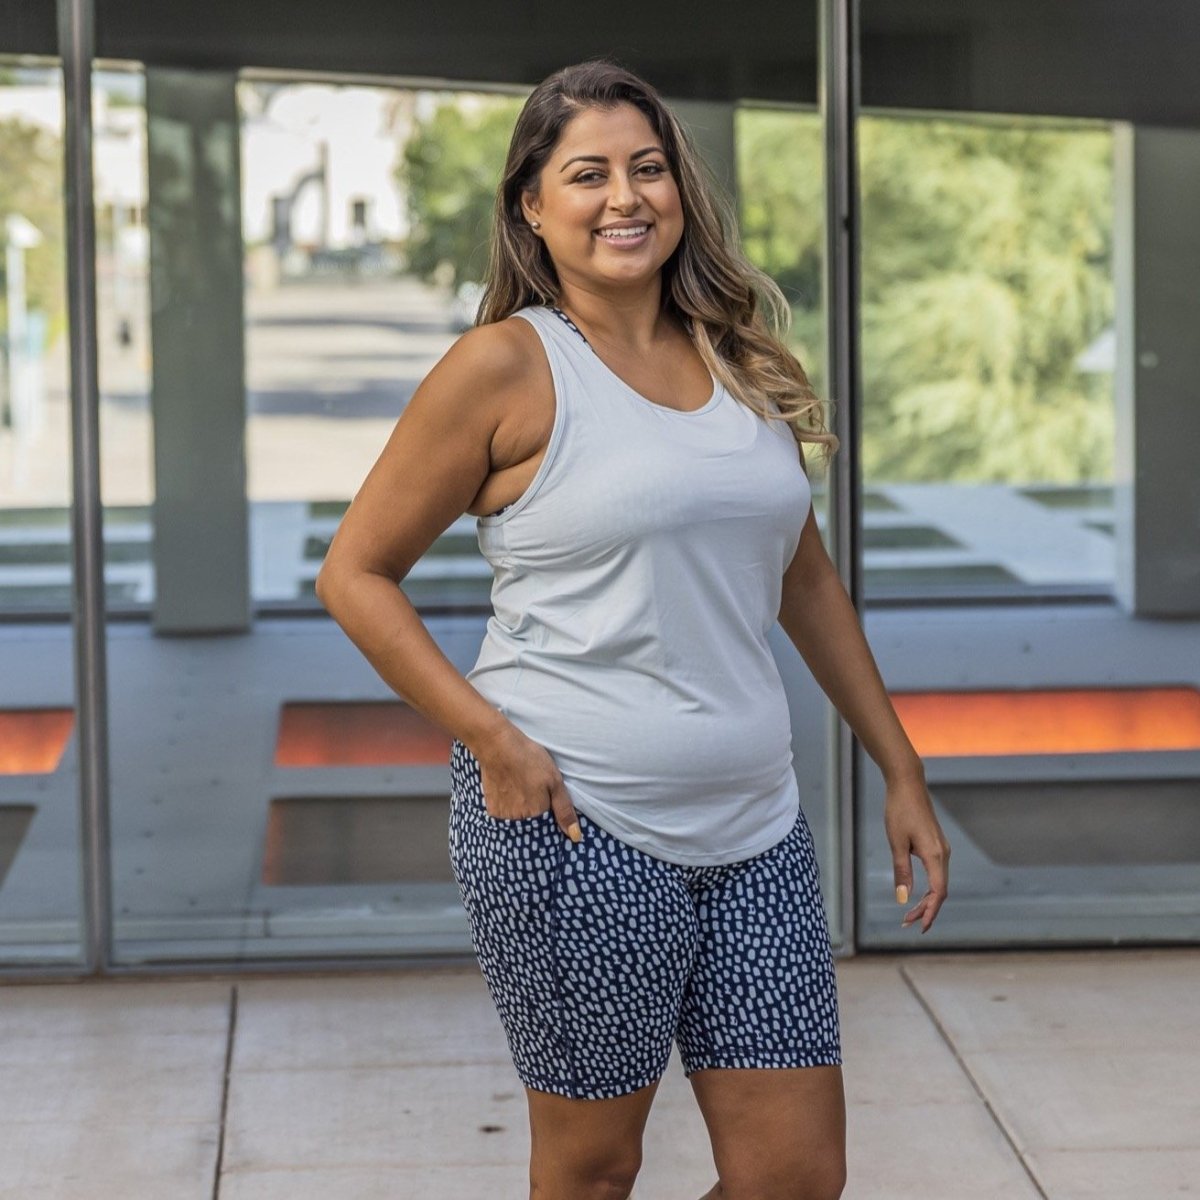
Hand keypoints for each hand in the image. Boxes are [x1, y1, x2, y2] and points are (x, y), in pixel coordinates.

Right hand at [470, 724, 581, 842]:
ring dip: (522, 814)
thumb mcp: (555, 781)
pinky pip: (504, 817)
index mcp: (538, 814)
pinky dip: (509, 809)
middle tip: (532, 794)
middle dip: (536, 818)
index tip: (548, 806)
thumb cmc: (529, 759)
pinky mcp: (492, 810)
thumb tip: (575, 837)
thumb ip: (564, 810)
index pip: (548, 830)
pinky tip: (511, 792)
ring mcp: (504, 817)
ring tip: (522, 792)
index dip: (550, 819)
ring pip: (518, 823)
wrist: (497, 746)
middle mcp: (520, 820)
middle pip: (533, 828)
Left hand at [883, 773, 949, 933]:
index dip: (929, 912)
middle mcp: (944, 854)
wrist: (908, 784)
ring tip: (909, 913)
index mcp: (936, 855)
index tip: (918, 926)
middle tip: (906, 923)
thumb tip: (902, 898)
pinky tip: (918, 893)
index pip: (938, 893)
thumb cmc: (899, 810)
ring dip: (927, 899)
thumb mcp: (896, 842)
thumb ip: (901, 871)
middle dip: (925, 909)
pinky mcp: (937, 844)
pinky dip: (929, 886)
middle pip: (940, 891)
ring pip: (939, 882)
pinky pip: (937, 872)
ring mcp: (942, 849)